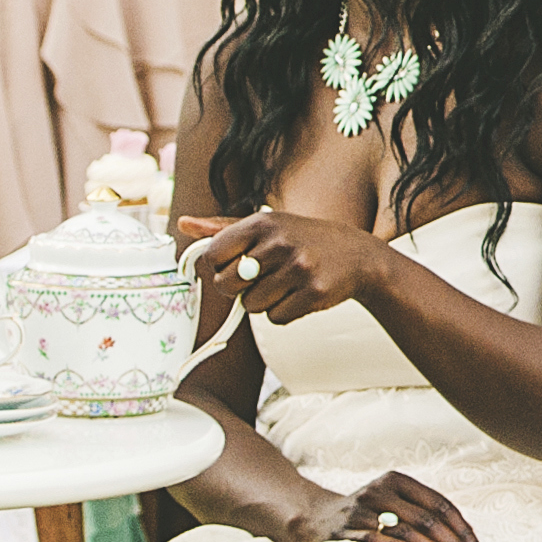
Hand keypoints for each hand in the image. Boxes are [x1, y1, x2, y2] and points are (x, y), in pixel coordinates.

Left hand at [181, 207, 388, 325]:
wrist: (358, 256)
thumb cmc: (303, 239)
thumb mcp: (267, 225)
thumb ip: (222, 228)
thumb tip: (183, 224)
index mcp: (262, 223)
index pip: (212, 254)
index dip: (218, 266)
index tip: (234, 265)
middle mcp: (279, 243)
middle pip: (226, 285)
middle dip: (237, 289)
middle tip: (256, 279)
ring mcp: (299, 269)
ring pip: (251, 305)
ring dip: (263, 302)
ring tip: (283, 285)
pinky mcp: (314, 293)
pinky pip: (275, 319)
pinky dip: (283, 313)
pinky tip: (299, 295)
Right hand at [286, 469, 481, 541]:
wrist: (314, 519)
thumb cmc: (367, 518)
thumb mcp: (392, 506)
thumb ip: (423, 517)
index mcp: (398, 481)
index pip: (441, 505)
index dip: (463, 530)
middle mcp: (381, 490)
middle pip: (428, 518)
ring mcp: (362, 509)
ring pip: (407, 530)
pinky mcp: (345, 530)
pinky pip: (376, 540)